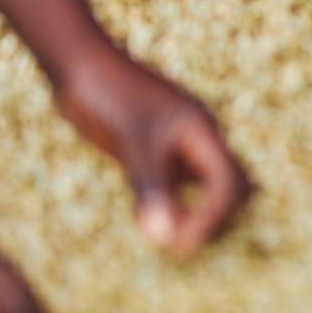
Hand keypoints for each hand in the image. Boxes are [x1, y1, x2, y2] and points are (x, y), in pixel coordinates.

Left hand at [54, 48, 252, 258]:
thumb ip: (150, 187)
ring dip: (194, 215)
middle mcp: (198, 139)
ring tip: (167, 242)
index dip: (211, 219)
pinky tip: (145, 219)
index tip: (179, 245)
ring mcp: (177, 144)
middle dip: (214, 220)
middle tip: (180, 248)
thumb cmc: (109, 94)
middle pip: (230, 187)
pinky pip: (175, 185)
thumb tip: (165, 239)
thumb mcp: (131, 140)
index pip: (227, 184)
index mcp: (203, 131)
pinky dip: (169, 206)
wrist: (81, 64)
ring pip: (204, 187)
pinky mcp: (154, 150)